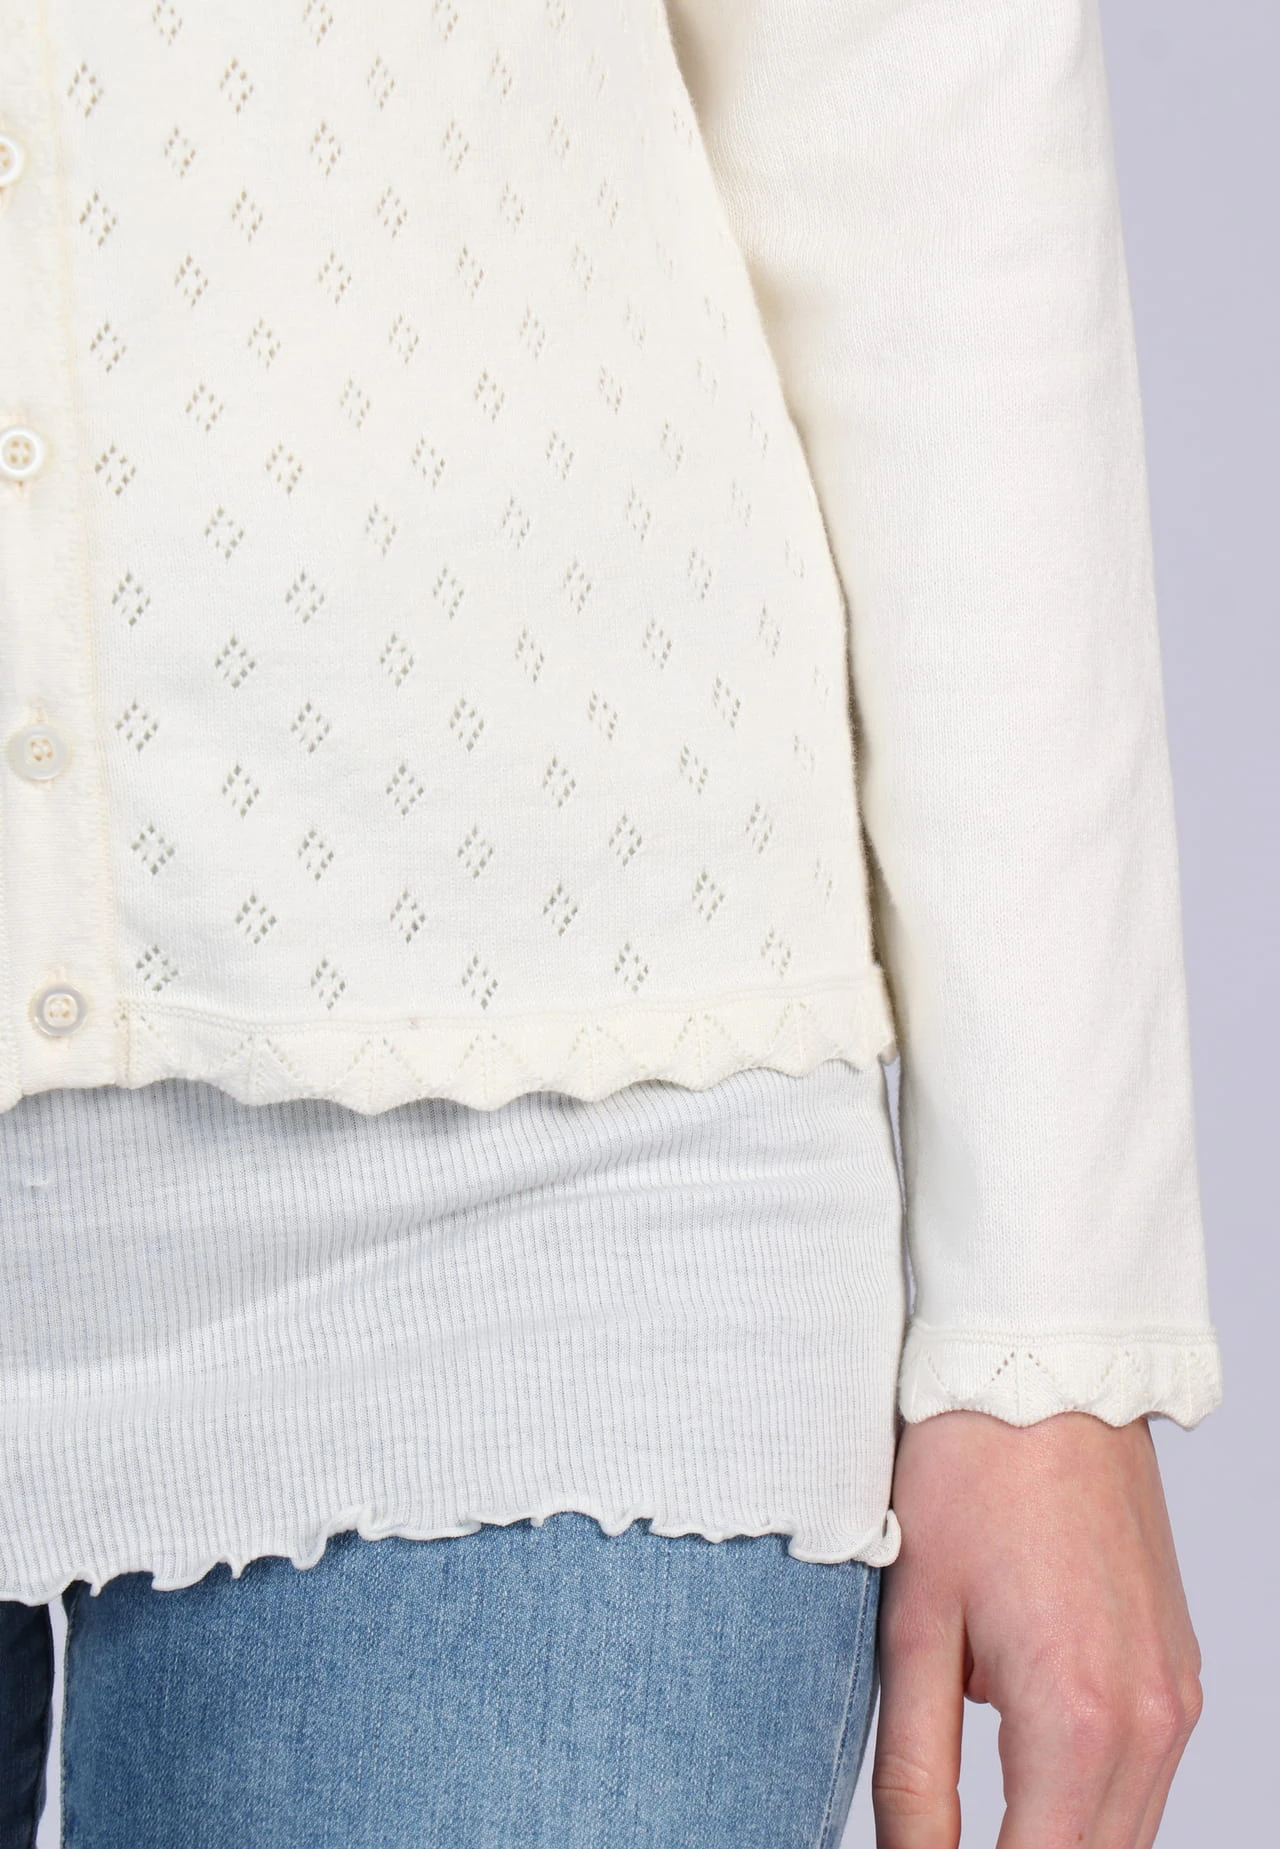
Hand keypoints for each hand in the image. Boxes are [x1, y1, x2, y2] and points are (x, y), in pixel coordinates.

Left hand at [871, 1411, 1202, 1847]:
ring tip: (972, 1817)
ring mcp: (1176, 1698)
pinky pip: (1141, 1781)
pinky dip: (1084, 1798)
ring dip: (1054, 1839)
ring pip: (1124, 1836)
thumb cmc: (970, 1473)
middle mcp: (1149, 1722)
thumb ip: (915, 1770)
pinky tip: (1019, 1759)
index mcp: (1077, 1718)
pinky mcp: (1179, 1673)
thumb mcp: (914, 1624)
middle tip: (939, 1840)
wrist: (1047, 1370)